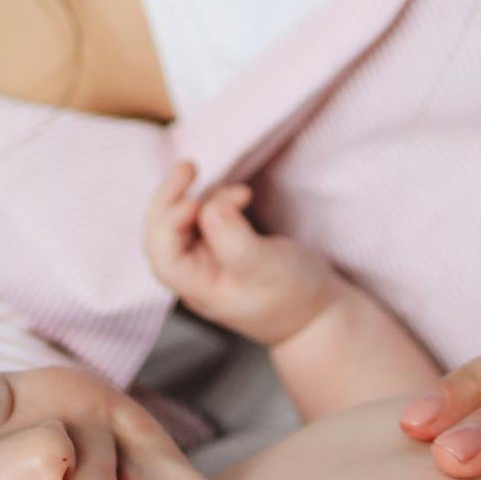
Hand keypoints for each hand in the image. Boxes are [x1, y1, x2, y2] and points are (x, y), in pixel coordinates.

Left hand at [144, 159, 341, 348]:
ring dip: (206, 199)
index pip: (164, 256)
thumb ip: (234, 240)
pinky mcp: (221, 248)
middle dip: (172, 198)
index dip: (168, 223)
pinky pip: (205, 219)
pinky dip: (217, 202)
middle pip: (164, 234)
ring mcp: (206, 261)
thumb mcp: (267, 267)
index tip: (194, 201)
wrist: (316, 312)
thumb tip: (209, 208)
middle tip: (188, 167)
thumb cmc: (293, 296)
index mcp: (199, 288)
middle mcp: (195, 275)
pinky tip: (241, 198)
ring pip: (185, 221)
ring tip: (243, 195)